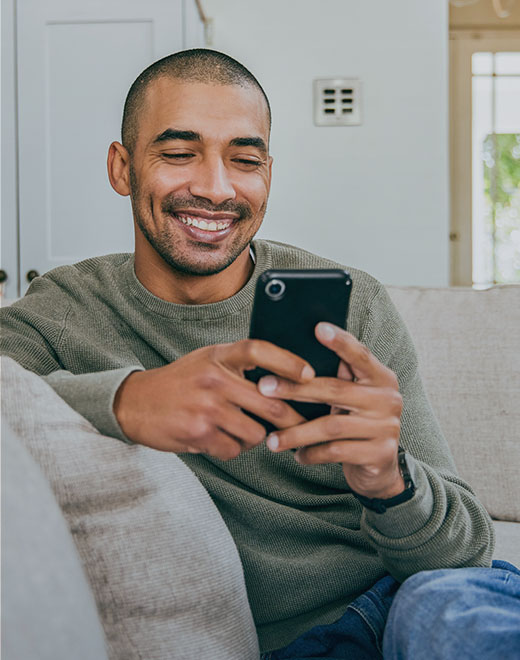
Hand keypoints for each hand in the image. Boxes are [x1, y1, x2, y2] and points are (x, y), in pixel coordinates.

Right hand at [113, 340, 313, 459]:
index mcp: (218, 355)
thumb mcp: (208, 359)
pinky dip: (231, 448)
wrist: (135, 402)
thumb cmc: (181, 381)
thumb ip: (239, 364)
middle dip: (292, 419)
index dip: (288, 362)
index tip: (310, 375)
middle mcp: (214, 378)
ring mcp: (206, 407)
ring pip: (255, 432)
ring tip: (239, 429)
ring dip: (255, 437)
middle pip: (269, 401)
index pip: (258, 350)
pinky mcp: (198, 433)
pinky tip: (217, 439)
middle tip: (304, 426)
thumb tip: (285, 379)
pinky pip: (233, 449)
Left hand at [258, 323, 404, 498]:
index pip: (360, 355)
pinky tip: (298, 454)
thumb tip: (292, 357)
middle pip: (335, 390)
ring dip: (297, 432)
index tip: (318, 328)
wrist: (380, 468)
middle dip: (295, 389)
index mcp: (381, 378)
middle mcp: (388, 399)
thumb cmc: (356, 423)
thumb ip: (337, 378)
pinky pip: (337, 452)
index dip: (340, 342)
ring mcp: (386, 427)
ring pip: (332, 426)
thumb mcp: (351, 398)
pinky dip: (312, 453)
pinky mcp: (380, 454)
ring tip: (272, 439)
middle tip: (264, 388)